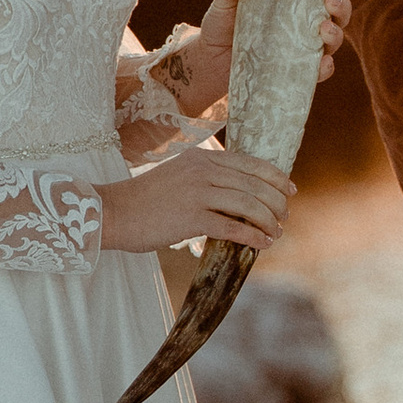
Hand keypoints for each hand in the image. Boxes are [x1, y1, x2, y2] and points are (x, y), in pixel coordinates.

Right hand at [102, 139, 291, 255]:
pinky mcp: (190, 218)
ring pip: (248, 204)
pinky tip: (263, 244)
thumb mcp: (178, 175)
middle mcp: (202, 170)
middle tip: (284, 216)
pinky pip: (232, 227)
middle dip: (276, 202)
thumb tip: (236, 193)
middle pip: (254, 184)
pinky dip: (253, 236)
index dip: (274, 177)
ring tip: (276, 231)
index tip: (289, 189)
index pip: (250, 163)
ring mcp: (197, 193)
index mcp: (201, 158)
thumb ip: (205, 178)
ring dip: (268, 220)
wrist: (113, 212)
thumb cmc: (145, 199)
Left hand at [175, 0, 355, 110]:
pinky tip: (322, 62)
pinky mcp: (297, 72)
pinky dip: (325, 68)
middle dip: (342, 5)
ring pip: (334, 40)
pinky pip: (319, 71)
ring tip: (325, 28)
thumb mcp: (223, 3)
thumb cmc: (223, 24)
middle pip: (338, 13)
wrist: (210, 61)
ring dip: (336, 34)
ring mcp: (304, 48)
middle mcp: (306, 23)